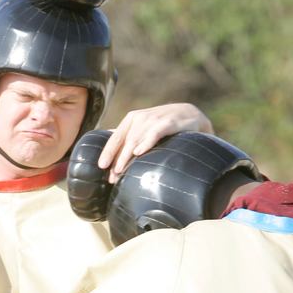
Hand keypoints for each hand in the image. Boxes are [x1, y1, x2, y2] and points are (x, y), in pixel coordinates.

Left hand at [97, 103, 213, 182]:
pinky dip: (146, 142)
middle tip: (112, 177)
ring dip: (127, 156)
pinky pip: (154, 133)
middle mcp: (140, 118)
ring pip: (136, 139)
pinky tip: (138, 152)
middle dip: (117, 160)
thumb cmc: (163, 125)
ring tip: (121, 171)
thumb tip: (109, 154)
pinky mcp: (168, 123)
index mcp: (131, 119)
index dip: (108, 152)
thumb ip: (128, 138)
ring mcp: (154, 119)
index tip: (102, 167)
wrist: (190, 116)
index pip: (115, 138)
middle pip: (124, 142)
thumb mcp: (144, 129)